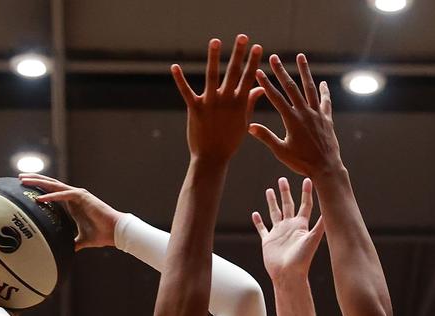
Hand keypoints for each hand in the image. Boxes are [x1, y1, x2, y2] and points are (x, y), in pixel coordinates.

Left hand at [19, 174, 122, 249]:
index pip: (52, 192)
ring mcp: (77, 195)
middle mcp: (73, 196)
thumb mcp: (81, 240)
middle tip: (19, 177)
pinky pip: (63, 195)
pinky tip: (40, 198)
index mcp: (72, 203)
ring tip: (24, 180)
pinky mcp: (82, 197)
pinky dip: (51, 196)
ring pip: (54, 185)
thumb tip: (64, 252)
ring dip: (38, 182)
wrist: (114, 232)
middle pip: (50, 184)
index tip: (25, 188)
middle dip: (34, 179)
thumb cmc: (101, 235)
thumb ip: (71, 242)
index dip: (39, 188)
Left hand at [172, 34, 262, 164]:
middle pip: (233, 73)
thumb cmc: (229, 142)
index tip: (258, 47)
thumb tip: (259, 88)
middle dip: (239, 54)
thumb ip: (250, 103)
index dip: (253, 62)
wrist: (212, 158)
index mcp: (239, 104)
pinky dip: (180, 79)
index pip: (248, 79)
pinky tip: (174, 66)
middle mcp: (225, 101)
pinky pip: (186, 91)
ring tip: (216, 41)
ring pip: (212, 76)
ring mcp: (210, 104)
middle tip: (243, 37)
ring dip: (214, 58)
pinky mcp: (195, 109)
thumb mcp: (243, 123)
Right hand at [249, 53, 340, 178]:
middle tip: (275, 58)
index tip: (259, 72)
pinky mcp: (327, 119)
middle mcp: (305, 113)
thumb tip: (250, 126)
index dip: (266, 84)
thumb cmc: (301, 162)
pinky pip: (325, 101)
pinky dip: (324, 91)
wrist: (325, 168)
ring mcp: (317, 114)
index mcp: (291, 120)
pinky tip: (322, 83)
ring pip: (310, 88)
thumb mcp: (281, 151)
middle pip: (291, 88)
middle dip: (281, 72)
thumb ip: (266, 137)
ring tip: (300, 57)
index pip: (276, 98)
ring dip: (304, 72)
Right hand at [252, 177, 324, 280]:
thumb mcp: (313, 238)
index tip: (307, 179)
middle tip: (282, 179)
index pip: (305, 205)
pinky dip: (258, 222)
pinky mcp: (268, 241)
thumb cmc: (302, 259)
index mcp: (301, 225)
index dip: (306, 192)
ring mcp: (278, 233)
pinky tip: (255, 214)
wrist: (288, 275)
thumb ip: (321, 224)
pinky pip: (262, 229)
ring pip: (274, 213)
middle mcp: (290, 227)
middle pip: (288, 205)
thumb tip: (332, 209)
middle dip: (285, 192)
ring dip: (272, 202)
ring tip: (269, 190)